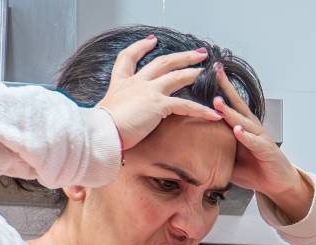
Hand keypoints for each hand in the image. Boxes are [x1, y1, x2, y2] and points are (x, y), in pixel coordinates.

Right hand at [98, 36, 221, 150]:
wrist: (101, 132)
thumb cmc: (100, 128)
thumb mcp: (105, 114)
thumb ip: (116, 112)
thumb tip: (115, 122)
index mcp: (120, 84)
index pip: (128, 58)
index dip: (140, 47)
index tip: (152, 41)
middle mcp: (136, 83)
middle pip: (161, 62)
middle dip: (181, 56)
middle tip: (196, 53)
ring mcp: (148, 91)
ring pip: (176, 76)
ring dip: (192, 72)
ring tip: (205, 70)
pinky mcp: (158, 104)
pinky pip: (186, 105)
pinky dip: (201, 110)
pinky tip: (214, 114)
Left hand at [210, 63, 313, 221]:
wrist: (278, 182)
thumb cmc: (254, 168)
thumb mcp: (228, 157)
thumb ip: (213, 148)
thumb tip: (187, 145)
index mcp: (242, 125)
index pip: (229, 102)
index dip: (220, 87)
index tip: (209, 71)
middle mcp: (251, 126)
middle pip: (238, 103)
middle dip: (226, 88)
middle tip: (215, 73)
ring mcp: (260, 136)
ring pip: (243, 121)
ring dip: (230, 112)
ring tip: (218, 104)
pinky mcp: (267, 149)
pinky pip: (255, 142)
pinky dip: (246, 137)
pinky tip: (238, 131)